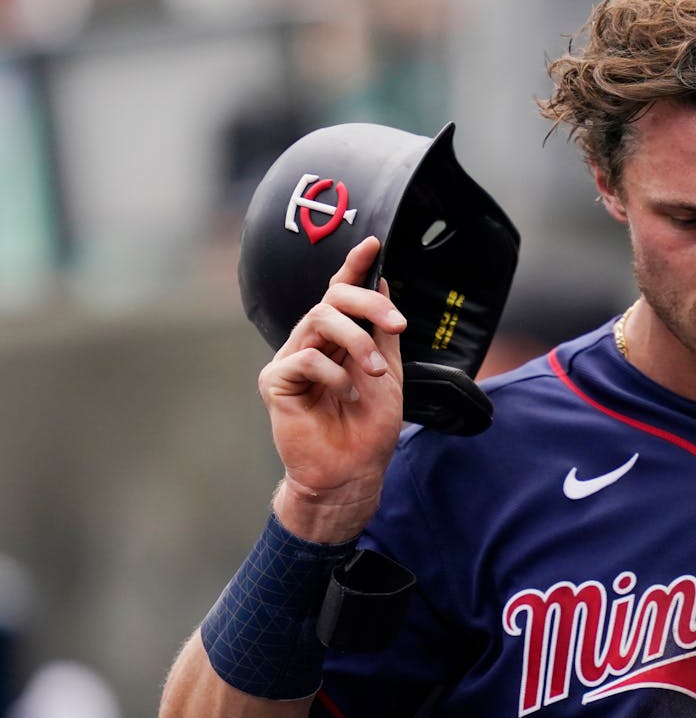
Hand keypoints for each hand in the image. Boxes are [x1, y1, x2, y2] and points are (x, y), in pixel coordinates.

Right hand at [257, 237, 406, 541]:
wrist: (352, 473)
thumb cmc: (367, 428)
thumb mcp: (387, 372)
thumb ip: (382, 332)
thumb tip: (383, 285)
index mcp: (337, 339)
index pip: (341, 293)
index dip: (354, 266)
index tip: (373, 244)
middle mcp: (310, 343)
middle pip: (332, 300)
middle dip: (368, 305)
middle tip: (396, 326)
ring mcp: (291, 360)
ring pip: (320, 321)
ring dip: (358, 342)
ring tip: (375, 371)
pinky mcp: (276, 382)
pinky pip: (306, 358)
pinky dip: (335, 375)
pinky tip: (345, 396)